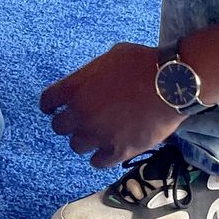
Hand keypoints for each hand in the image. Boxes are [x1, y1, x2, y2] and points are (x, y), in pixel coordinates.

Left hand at [41, 43, 181, 167]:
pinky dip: (100, 156)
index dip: (50, 105)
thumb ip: (92, 74)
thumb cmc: (143, 63)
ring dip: (85, 139)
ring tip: (98, 133)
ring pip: (77, 146)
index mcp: (75, 88)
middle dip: (68, 123)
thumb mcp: (111, 56)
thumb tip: (90, 81)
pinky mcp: (118, 151)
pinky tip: (107, 149)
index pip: (47, 101)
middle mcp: (81, 114)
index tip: (53, 108)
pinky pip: (97, 162)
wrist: (171, 83)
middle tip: (80, 120)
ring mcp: (98, 135)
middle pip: (58, 127)